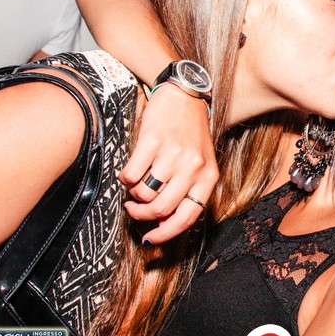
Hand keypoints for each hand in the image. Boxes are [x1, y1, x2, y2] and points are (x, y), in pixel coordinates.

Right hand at [122, 84, 217, 243]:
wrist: (184, 95)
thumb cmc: (189, 134)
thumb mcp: (200, 163)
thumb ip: (188, 190)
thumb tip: (163, 222)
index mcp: (208, 177)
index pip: (188, 216)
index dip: (167, 233)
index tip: (151, 240)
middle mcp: (194, 167)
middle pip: (162, 208)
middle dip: (142, 215)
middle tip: (133, 209)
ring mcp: (173, 153)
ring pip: (145, 193)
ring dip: (134, 195)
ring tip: (135, 186)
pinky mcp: (153, 140)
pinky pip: (132, 174)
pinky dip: (126, 178)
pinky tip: (130, 171)